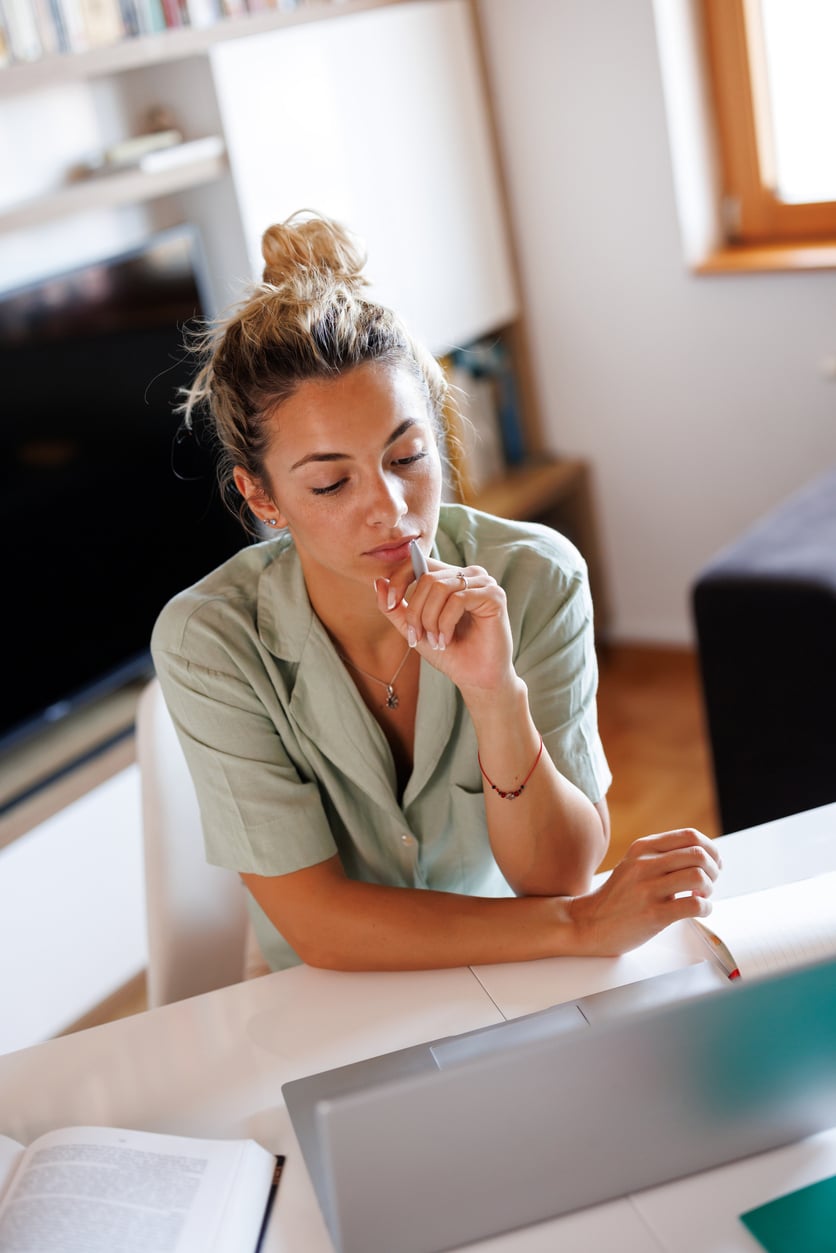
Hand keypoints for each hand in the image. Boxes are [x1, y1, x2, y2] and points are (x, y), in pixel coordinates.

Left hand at [374, 559, 514, 694]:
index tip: (390, 605)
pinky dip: (446, 623)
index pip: (419, 563)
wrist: (476, 678)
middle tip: (418, 637)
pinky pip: (458, 599)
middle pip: (427, 578)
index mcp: (450, 577)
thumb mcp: (415, 628)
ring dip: (430, 619)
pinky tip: (447, 640)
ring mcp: (483, 582)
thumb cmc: (450, 653)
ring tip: (435, 641)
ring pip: (440, 588)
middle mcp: (468, 574)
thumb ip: (396, 608)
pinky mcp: (494, 595)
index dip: (399, 580)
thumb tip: (378, 582)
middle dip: (415, 611)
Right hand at [566, 828, 721, 955]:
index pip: (689, 836)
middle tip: (709, 883)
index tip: (713, 864)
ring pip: (698, 877)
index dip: (711, 849)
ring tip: (700, 896)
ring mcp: (647, 889)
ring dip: (709, 889)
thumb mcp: (634, 864)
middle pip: (698, 854)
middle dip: (713, 870)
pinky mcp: (653, 914)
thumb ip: (663, 856)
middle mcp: (644, 864)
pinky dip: (706, 908)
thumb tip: (707, 856)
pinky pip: (693, 905)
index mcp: (642, 848)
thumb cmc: (618, 896)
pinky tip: (698, 911)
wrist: (588, 923)